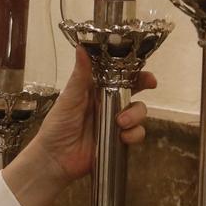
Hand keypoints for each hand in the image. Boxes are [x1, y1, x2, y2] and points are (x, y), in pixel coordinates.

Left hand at [2, 51, 154, 205]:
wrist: (55, 159)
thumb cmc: (58, 126)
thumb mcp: (69, 98)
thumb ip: (80, 75)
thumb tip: (82, 46)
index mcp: (95, 89)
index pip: (118, 74)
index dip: (132, 69)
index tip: (142, 64)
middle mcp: (108, 103)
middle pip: (134, 90)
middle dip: (144, 85)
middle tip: (150, 84)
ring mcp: (115, 122)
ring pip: (138, 112)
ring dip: (136, 114)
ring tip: (121, 123)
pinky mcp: (118, 140)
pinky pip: (136, 134)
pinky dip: (134, 134)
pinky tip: (123, 137)